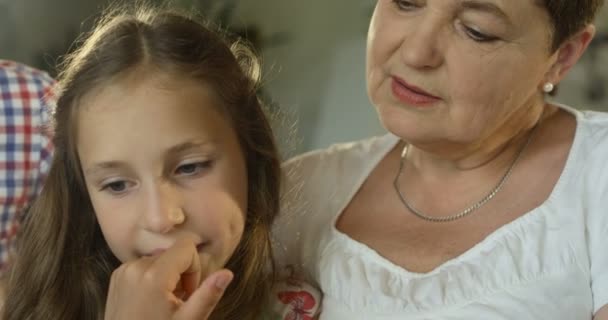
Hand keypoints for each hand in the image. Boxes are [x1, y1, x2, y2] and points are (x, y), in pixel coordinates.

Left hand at [104, 238, 233, 319]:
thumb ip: (208, 295)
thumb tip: (227, 273)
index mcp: (153, 275)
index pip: (186, 247)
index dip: (194, 269)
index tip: (188, 294)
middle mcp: (135, 266)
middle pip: (173, 254)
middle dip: (182, 274)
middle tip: (178, 303)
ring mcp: (123, 271)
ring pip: (159, 260)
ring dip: (168, 277)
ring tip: (164, 305)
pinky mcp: (117, 277)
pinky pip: (144, 267)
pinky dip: (153, 279)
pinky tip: (152, 302)